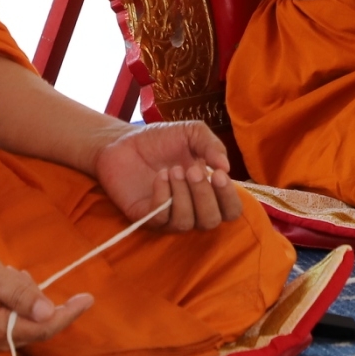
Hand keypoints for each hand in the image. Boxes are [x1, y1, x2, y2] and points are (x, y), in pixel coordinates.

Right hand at [0, 238, 89, 352]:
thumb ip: (18, 291)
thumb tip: (48, 310)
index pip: (43, 327)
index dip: (68, 313)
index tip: (88, 298)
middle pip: (37, 327)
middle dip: (46, 303)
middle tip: (32, 274)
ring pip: (25, 320)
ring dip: (28, 297)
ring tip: (12, 273)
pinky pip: (12, 316)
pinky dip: (17, 297)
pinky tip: (7, 279)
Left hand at [92, 122, 241, 231]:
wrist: (123, 141)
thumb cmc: (161, 140)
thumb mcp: (192, 133)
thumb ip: (212, 146)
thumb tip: (226, 167)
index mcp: (208, 191)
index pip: (231, 210)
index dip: (229, 198)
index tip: (219, 174)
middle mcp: (192, 208)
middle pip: (211, 221)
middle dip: (204, 196)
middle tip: (191, 169)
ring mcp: (168, 215)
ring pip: (186, 222)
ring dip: (183, 195)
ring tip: (173, 170)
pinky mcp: (145, 217)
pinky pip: (161, 217)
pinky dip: (163, 195)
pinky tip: (160, 176)